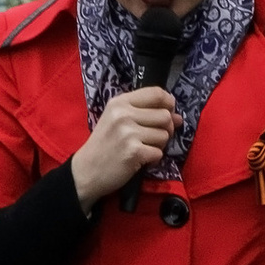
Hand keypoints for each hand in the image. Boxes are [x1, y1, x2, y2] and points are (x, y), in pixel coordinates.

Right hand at [71, 84, 175, 207]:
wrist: (86, 171)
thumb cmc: (104, 144)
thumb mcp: (117, 120)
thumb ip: (146, 114)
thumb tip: (178, 117)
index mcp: (120, 102)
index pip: (156, 93)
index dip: (168, 103)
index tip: (167, 112)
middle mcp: (124, 114)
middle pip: (165, 115)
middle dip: (166, 129)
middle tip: (153, 138)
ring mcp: (128, 133)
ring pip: (164, 135)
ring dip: (159, 145)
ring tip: (143, 149)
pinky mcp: (134, 151)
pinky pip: (159, 153)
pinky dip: (153, 159)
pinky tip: (140, 160)